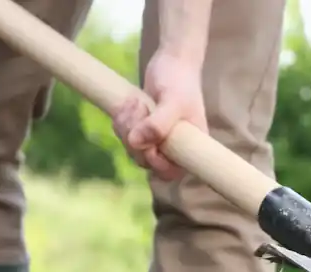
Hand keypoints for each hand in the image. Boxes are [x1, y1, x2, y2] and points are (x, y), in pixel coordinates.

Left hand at [112, 51, 205, 181]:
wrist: (172, 61)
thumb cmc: (180, 81)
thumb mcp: (172, 101)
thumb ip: (158, 124)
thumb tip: (136, 143)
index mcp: (188, 148)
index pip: (169, 172)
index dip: (155, 162)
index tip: (149, 142)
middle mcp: (173, 147)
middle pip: (145, 161)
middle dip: (135, 138)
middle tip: (139, 108)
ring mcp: (155, 139)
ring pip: (132, 148)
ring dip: (126, 126)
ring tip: (135, 102)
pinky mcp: (141, 129)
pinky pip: (124, 135)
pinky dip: (122, 120)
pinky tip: (130, 102)